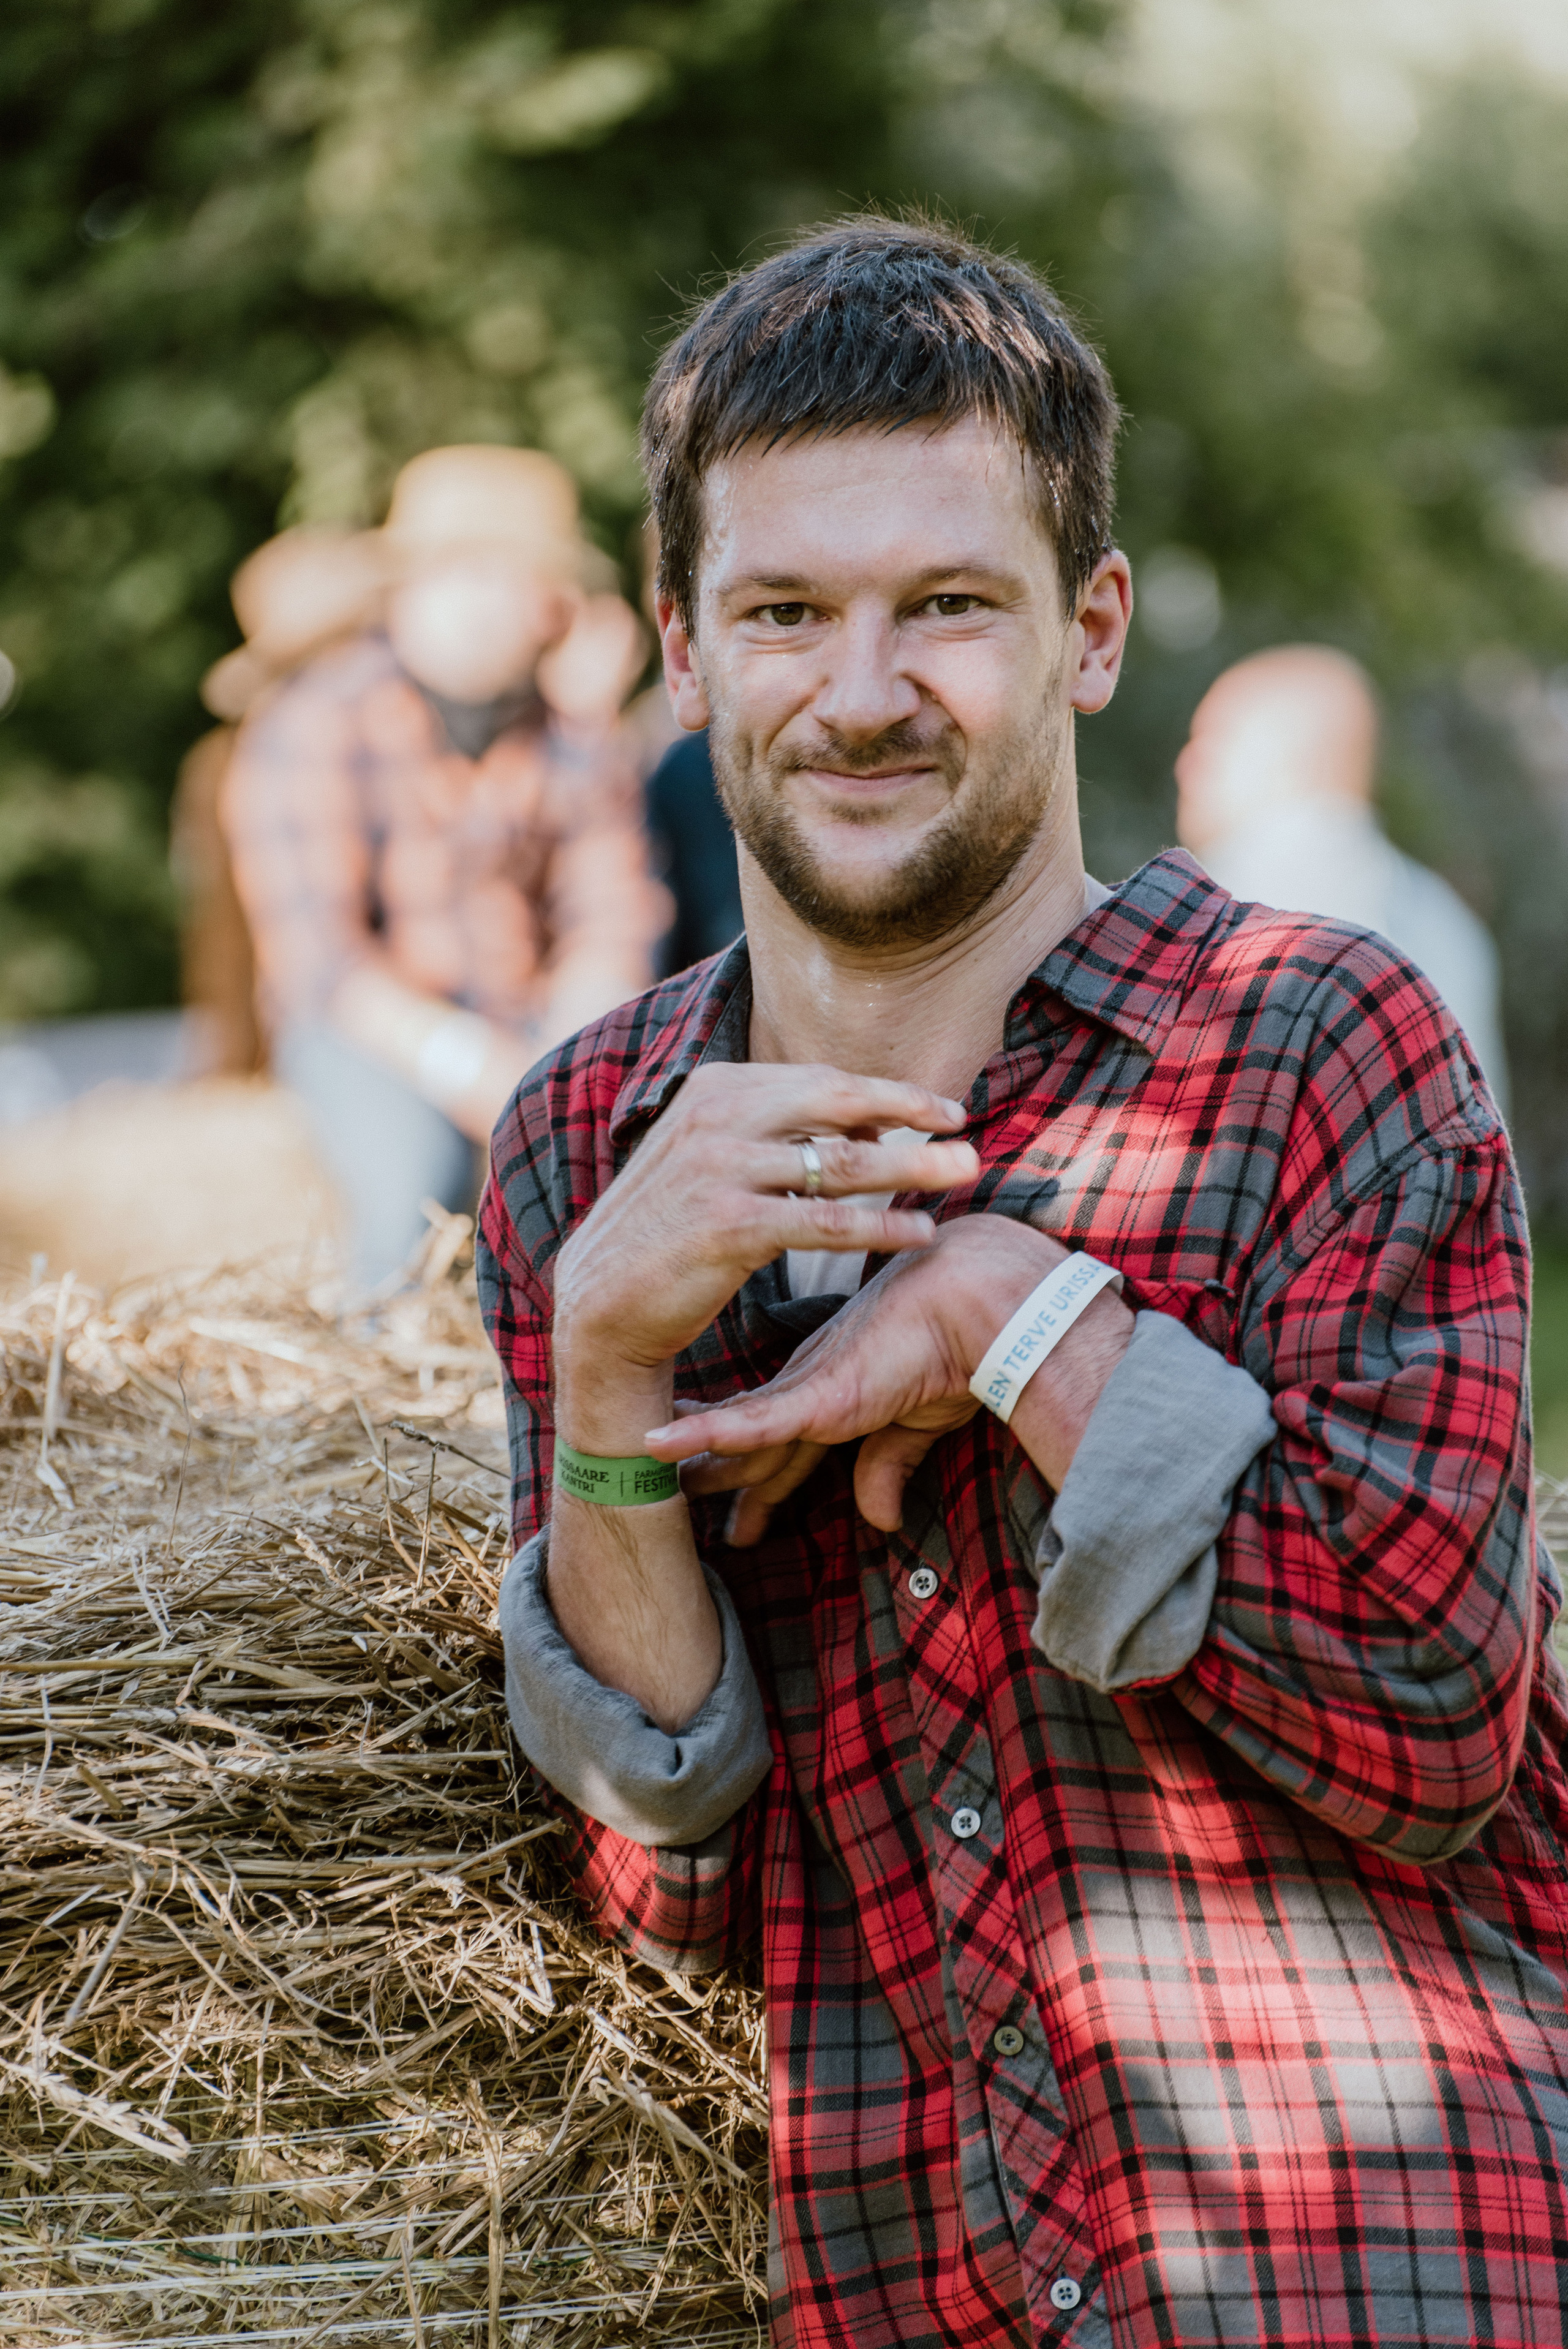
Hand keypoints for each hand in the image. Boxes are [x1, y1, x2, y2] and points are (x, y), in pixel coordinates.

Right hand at [552, 1063, 976, 1452]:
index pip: (820, 1081)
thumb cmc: (669, 1234)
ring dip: (912, 1168)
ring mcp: (718, 1169)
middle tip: (969, 1127)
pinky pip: (824, 1224)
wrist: (601, 1305)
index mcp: (712, 1089)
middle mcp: (714, 1117)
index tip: (942, 1108)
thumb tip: (867, 1128)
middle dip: (910, 1114)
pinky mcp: (728, 1226)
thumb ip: (777, 1134)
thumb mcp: (711, 1161)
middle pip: (837, 1104)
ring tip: (964, 1174)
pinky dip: (880, 1228)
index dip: (889, 1093)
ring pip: (839, 1163)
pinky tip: (920, 1236)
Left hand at [644, 1216, 1132, 1541]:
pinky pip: (750, 1426)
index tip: (713, 1483)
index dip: (748, 1465)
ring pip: (736, 1435)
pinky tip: (658, 1447)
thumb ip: (890, 1465)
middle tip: (668, 1485)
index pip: (779, 1433)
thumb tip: (880, 1523)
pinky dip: (703, 1437)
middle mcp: (812, 1383)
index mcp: (835, 1383)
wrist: (988, 1308)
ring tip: (647, 1473)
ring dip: (693, 1459)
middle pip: (748, 1435)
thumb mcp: (918, 1422)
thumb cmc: (962, 1349)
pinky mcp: (820, 1396)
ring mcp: (810, 1389)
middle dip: (711, 1466)